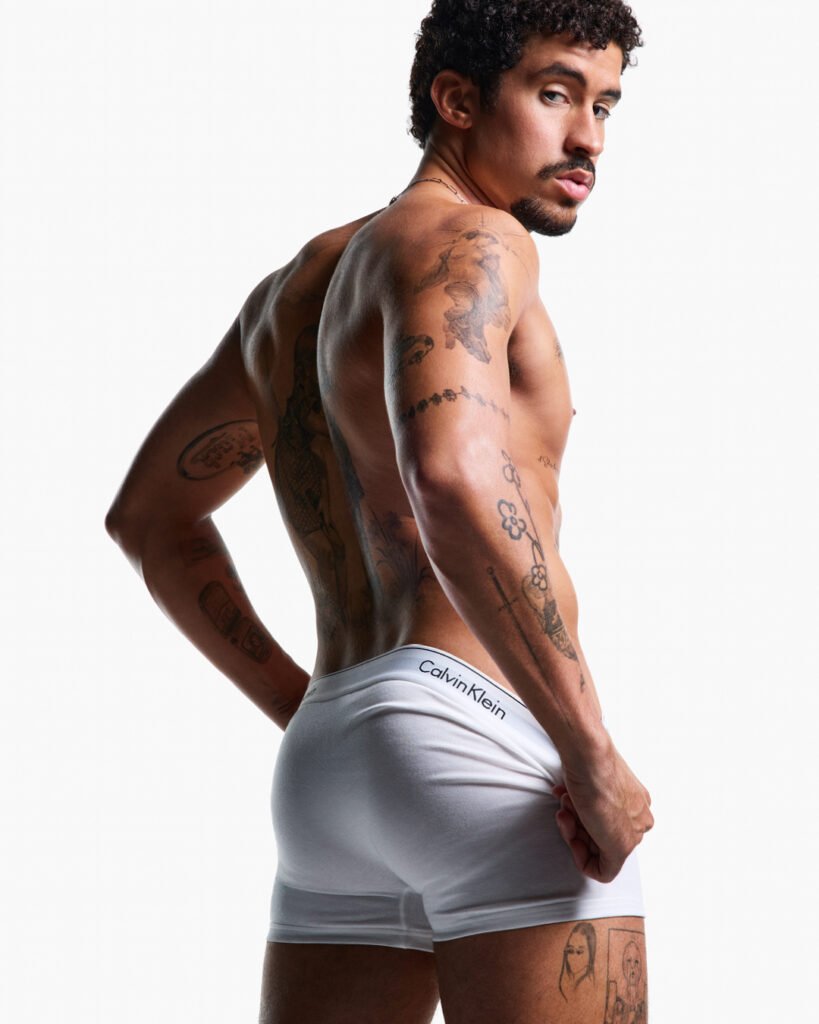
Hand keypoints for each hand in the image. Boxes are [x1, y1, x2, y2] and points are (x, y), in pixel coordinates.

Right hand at [552, 743, 652, 882]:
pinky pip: (604, 872)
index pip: (609, 822)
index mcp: (637, 801)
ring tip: (565, 810)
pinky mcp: (621, 848)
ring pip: (600, 850)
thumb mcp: (590, 778)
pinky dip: (582, 860)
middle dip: (577, 826)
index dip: (583, 818)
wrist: (591, 758)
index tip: (568, 806)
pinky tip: (572, 840)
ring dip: (574, 835)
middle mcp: (638, 817)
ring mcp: (632, 832)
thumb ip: (590, 796)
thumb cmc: (588, 760)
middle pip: (603, 837)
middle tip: (564, 810)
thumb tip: (575, 799)